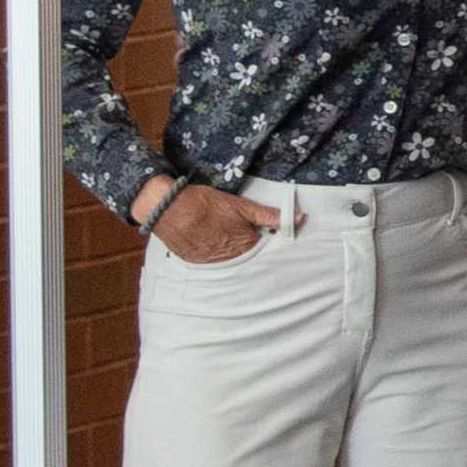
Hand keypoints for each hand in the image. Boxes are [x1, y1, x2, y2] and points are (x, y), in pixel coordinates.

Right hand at [147, 182, 280, 267]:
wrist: (167, 209)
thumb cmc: (205, 204)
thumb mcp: (241, 206)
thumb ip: (270, 215)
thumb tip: (299, 218)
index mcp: (245, 245)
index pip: (262, 244)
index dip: (260, 233)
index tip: (256, 227)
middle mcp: (230, 258)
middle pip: (245, 253)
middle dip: (244, 242)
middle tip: (230, 227)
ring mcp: (211, 262)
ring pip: (228, 258)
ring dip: (226, 248)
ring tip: (217, 231)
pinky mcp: (195, 261)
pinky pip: (209, 259)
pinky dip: (210, 251)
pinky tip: (205, 238)